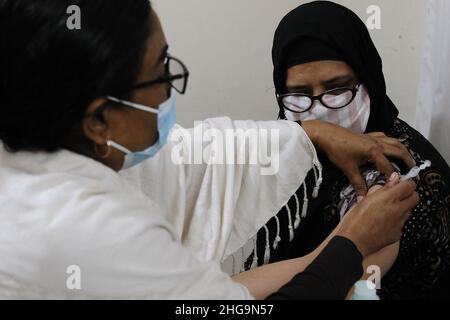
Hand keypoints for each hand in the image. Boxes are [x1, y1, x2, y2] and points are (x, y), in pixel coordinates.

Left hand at [300, 120, 415, 196]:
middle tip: (413, 170)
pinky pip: (385, 137)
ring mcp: (373, 137)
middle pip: (399, 151)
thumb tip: (363, 198)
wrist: (326, 134)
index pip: (389, 167)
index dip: (394, 178)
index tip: (399, 186)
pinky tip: (390, 146)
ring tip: (408, 158)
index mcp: (374, 152)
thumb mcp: (348, 169)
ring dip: (403, 150)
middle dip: (408, 160)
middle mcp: (378, 143)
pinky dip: (391, 142)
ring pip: (394, 142)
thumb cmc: (337, 150)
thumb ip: (357, 184)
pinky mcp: (368, 135)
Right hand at [336, 173, 418, 256]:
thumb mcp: (365, 199)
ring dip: (402, 207)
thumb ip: (382, 188)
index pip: (409, 185)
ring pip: (409, 210)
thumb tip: (393, 180)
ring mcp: (399, 223)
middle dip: (409, 193)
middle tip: (399, 193)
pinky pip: (402, 222)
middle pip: (415, 197)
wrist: (354, 241)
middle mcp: (397, 210)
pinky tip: (384, 220)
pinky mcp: (398, 233)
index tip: (401, 182)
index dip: (406, 182)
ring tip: (387, 208)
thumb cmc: (355, 221)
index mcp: (388, 199)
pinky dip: (396, 220)